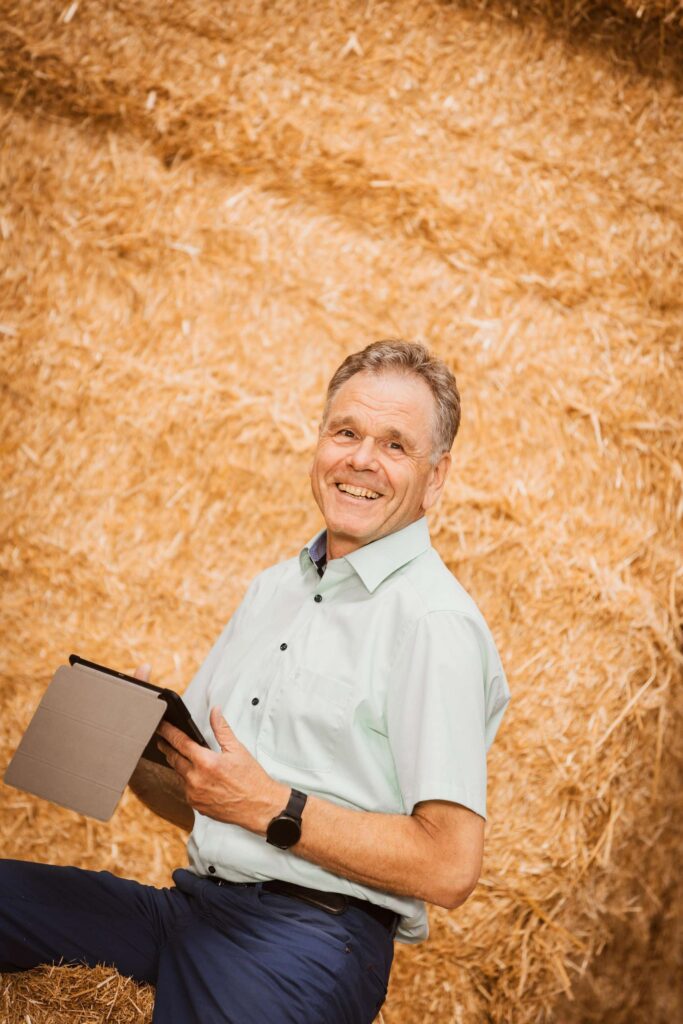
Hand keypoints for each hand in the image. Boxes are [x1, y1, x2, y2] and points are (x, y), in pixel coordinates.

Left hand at [156, 709, 288, 833]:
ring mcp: (194, 794)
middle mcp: (196, 779)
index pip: (180, 742)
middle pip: (174, 758)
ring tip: (178, 755)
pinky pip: (185, 789)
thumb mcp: (237, 749)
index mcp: (206, 762)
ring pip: (179, 774)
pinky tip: (194, 775)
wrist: (259, 806)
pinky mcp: (196, 805)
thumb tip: (215, 712)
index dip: (168, 732)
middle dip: (167, 747)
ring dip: (178, 764)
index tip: (161, 726)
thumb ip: (222, 729)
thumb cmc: (251, 779)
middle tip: (162, 740)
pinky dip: (187, 780)